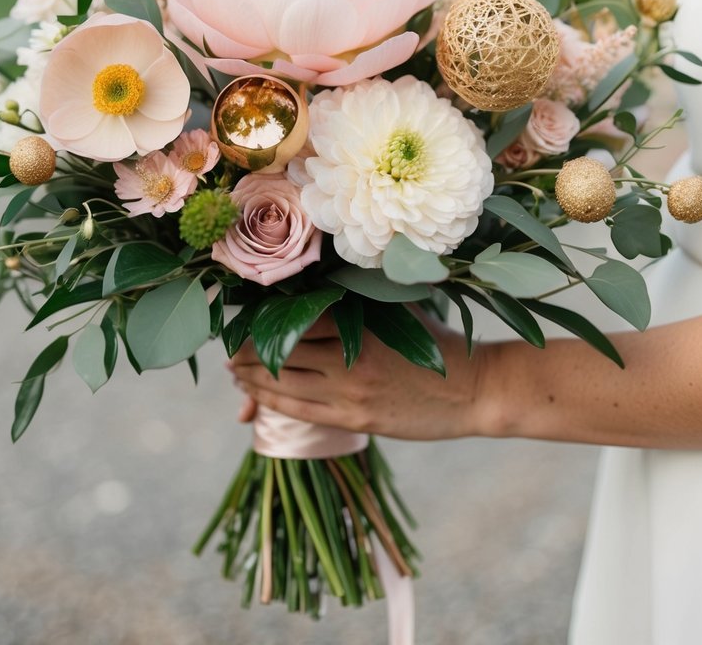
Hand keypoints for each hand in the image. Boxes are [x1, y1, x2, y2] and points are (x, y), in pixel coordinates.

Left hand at [230, 313, 483, 440]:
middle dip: (246, 348)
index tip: (241, 314)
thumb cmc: (437, 341)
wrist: (474, 389)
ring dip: (250, 377)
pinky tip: (255, 395)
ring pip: (282, 381)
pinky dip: (270, 400)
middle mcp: (349, 354)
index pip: (293, 315)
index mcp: (359, 320)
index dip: (260, 316)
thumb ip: (359, 297)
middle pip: (280, 347)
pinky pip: (299, 410)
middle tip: (227, 345)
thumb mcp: (399, 307)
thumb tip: (314, 283)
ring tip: (233, 371)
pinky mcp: (355, 418)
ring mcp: (350, 390)